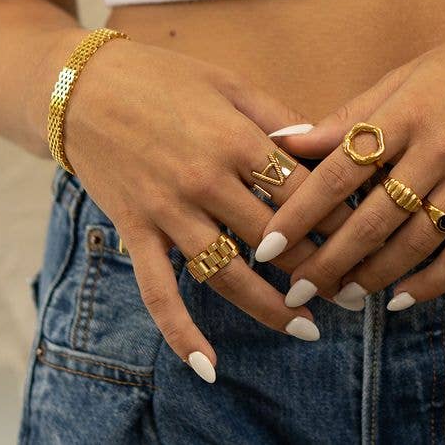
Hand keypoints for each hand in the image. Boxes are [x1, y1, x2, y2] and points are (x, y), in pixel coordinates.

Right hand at [56, 34, 355, 379]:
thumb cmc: (162, 77)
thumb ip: (278, 116)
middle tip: (351, 293)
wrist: (79, 86)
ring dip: (270, 307)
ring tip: (307, 330)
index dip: (339, 217)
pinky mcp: (135, 231)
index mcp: (237, 140)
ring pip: (228, 274)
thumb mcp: (229, 82)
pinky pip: (158, 292)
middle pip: (275, 240)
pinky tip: (208, 366)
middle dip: (318, 270)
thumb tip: (323, 146)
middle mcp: (206, 181)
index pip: (303, 192)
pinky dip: (180, 332)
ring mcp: (168, 211)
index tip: (366, 237)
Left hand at [255, 20, 444, 311]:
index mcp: (405, 113)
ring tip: (341, 295)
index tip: (269, 244)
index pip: (341, 171)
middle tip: (298, 288)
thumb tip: (284, 139)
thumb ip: (347, 117)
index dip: (301, 211)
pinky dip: (432, 282)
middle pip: (374, 218)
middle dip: (330, 261)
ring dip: (374, 276)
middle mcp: (439, 148)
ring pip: (416, 242)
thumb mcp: (401, 78)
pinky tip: (401, 298)